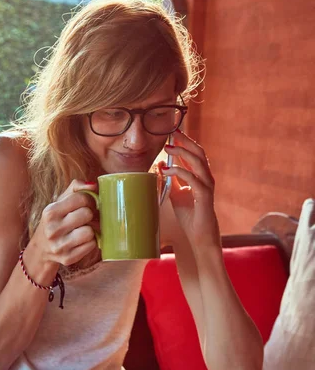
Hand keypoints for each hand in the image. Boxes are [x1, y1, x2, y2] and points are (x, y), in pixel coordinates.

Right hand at [31, 180, 97, 266]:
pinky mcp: (67, 259)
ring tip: (84, 229)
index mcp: (50, 212)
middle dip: (90, 215)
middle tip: (87, 217)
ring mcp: (59, 246)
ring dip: (91, 230)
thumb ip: (76, 188)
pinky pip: (91, 246)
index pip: (82, 198)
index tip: (88, 204)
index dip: (90, 200)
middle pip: (87, 214)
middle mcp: (52, 229)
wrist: (41, 249)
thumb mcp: (60, 201)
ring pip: (90, 232)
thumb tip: (93, 185)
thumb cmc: (56, 220)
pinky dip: (90, 242)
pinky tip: (82, 240)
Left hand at [159, 130, 220, 248]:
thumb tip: (160, 164)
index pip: (195, 153)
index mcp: (201, 176)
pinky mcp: (205, 197)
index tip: (173, 132)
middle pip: (199, 153)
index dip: (185, 141)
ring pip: (198, 163)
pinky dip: (180, 172)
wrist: (200, 237)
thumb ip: (171, 179)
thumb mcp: (176, 193)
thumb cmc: (190, 216)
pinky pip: (194, 180)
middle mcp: (207, 178)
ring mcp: (207, 187)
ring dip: (182, 153)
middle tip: (172, 133)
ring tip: (168, 148)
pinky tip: (168, 170)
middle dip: (186, 141)